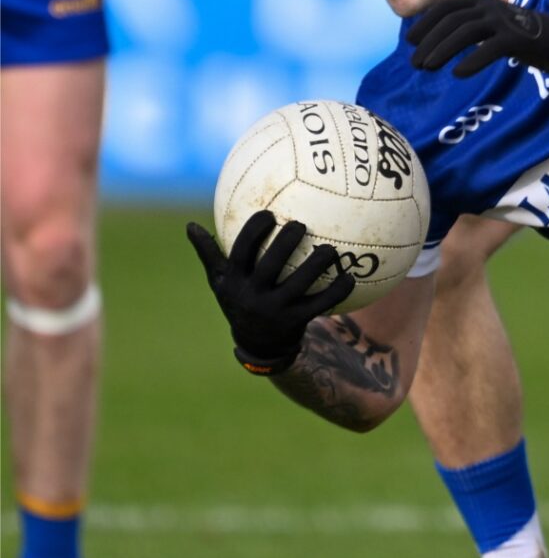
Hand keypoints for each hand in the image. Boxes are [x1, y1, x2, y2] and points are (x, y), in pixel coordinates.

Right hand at [186, 210, 353, 374]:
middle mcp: (252, 295)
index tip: (269, 213)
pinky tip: (350, 276)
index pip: (241, 252)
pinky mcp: (296, 321)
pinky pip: (320, 304)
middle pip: (269, 266)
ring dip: (315, 265)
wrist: (257, 344)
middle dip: (284, 244)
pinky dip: (337, 290)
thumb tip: (189, 225)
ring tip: (329, 249)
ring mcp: (275, 310)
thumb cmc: (239, 300)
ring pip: (298, 284)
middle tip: (300, 225)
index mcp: (234, 281)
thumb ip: (209, 253)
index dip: (253, 232)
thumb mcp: (220, 281)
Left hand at [409, 0, 548, 76]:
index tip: (409, 40)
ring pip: (464, 32)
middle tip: (415, 62)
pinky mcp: (517, 39)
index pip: (447, 8)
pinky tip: (459, 73)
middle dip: (428, 41)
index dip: (425, 23)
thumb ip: (472, 27)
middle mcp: (491, 8)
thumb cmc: (526, 36)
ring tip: (428, 67)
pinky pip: (489, 49)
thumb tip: (441, 41)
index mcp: (483, 2)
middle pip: (451, 21)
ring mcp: (504, 22)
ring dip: (442, 50)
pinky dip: (472, 61)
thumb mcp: (495, 25)